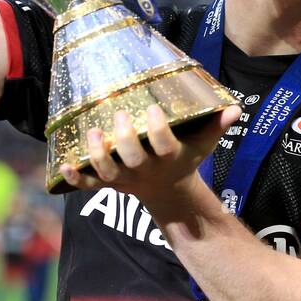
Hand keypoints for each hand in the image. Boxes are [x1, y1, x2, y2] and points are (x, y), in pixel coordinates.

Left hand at [59, 104, 240, 217]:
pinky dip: (75, 177)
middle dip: (125, 138)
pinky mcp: (108, 184)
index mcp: (168, 158)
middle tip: (121, 116)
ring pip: (106, 172)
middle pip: (132, 158)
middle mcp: (144, 170)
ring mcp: (124, 179)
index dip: (159, 129)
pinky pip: (89, 185)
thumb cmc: (184, 159)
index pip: (164, 144)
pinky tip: (63, 164)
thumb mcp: (203, 144)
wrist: (168, 193)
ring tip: (92, 133)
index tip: (155, 109)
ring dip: (96, 155)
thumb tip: (236, 107)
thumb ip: (216, 125)